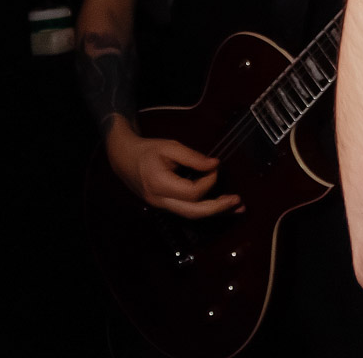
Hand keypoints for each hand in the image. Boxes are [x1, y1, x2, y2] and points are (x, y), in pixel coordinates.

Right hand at [105, 119, 241, 218]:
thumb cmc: (148, 151)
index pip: (192, 192)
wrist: (124, 160)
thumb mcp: (170, 147)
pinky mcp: (166, 206)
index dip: (209, 181)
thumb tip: (216, 165)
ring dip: (216, 212)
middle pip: (194, 212)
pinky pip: (188, 211)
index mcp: (159, 184)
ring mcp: (162, 206)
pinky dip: (206, 209)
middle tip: (238, 201)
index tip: (214, 167)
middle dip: (218, 208)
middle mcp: (160, 201)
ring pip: (192, 215)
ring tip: (238, 208)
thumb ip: (193, 157)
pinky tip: (222, 206)